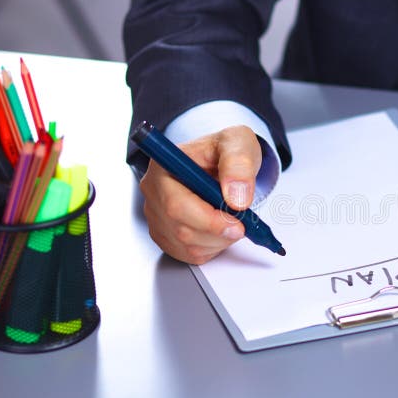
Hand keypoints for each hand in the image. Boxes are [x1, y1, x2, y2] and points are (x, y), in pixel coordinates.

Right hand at [139, 125, 261, 263]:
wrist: (225, 163)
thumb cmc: (225, 151)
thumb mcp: (238, 143)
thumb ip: (238, 164)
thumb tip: (236, 196)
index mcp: (164, 166)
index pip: (176, 205)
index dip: (208, 221)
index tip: (235, 222)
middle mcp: (154, 192)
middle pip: (180, 230)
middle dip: (218, 233)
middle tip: (242, 225)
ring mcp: (157, 215)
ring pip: (185, 246)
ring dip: (218, 241)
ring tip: (232, 221)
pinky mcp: (165, 233)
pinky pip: (188, 254)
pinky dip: (211, 248)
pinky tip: (220, 230)